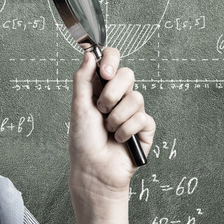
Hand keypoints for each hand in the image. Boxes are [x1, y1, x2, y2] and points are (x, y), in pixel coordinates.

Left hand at [68, 47, 154, 201]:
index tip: (104, 72)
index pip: (112, 60)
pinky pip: (143, 118)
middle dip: (112, 93)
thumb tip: (89, 54)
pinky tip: (119, 139)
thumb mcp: (78, 106)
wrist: (94, 170)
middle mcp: (118, 97)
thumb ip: (82, 78)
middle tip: (102, 109)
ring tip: (108, 130)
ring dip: (117, 117)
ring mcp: (133, 111)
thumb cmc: (83, 142)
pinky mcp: (145, 128)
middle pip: (128, 74)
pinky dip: (126, 131)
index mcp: (101, 88)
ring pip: (136, 98)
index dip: (111, 60)